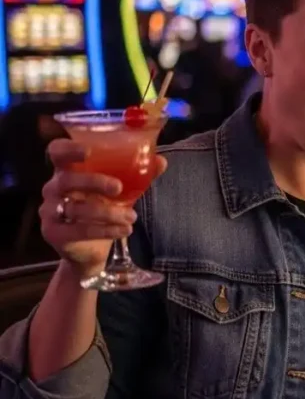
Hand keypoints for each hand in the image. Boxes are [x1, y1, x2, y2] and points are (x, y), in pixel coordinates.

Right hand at [39, 139, 166, 276]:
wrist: (91, 249)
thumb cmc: (104, 208)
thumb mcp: (123, 190)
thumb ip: (139, 175)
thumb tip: (161, 161)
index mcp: (68, 170)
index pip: (58, 152)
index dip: (69, 149)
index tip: (88, 151)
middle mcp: (53, 187)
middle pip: (67, 179)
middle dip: (94, 181)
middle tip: (119, 188)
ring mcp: (50, 210)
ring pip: (77, 208)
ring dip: (109, 212)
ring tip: (132, 217)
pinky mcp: (53, 232)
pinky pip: (79, 230)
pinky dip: (106, 230)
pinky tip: (125, 229)